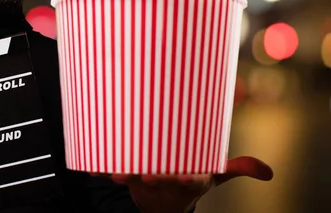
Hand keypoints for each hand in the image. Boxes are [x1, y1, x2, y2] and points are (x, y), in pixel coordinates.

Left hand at [110, 156, 273, 212]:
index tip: (188, 177)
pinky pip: (117, 175)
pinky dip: (108, 172)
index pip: (191, 181)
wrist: (162, 203)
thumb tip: (268, 172)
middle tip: (149, 173)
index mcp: (191, 180)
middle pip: (162, 179)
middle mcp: (168, 182)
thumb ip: (238, 168)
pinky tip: (101, 170)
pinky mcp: (129, 179)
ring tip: (122, 173)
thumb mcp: (214, 174)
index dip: (189, 179)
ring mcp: (147, 182)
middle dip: (157, 177)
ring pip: (138, 179)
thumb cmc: (189, 177)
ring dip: (129, 176)